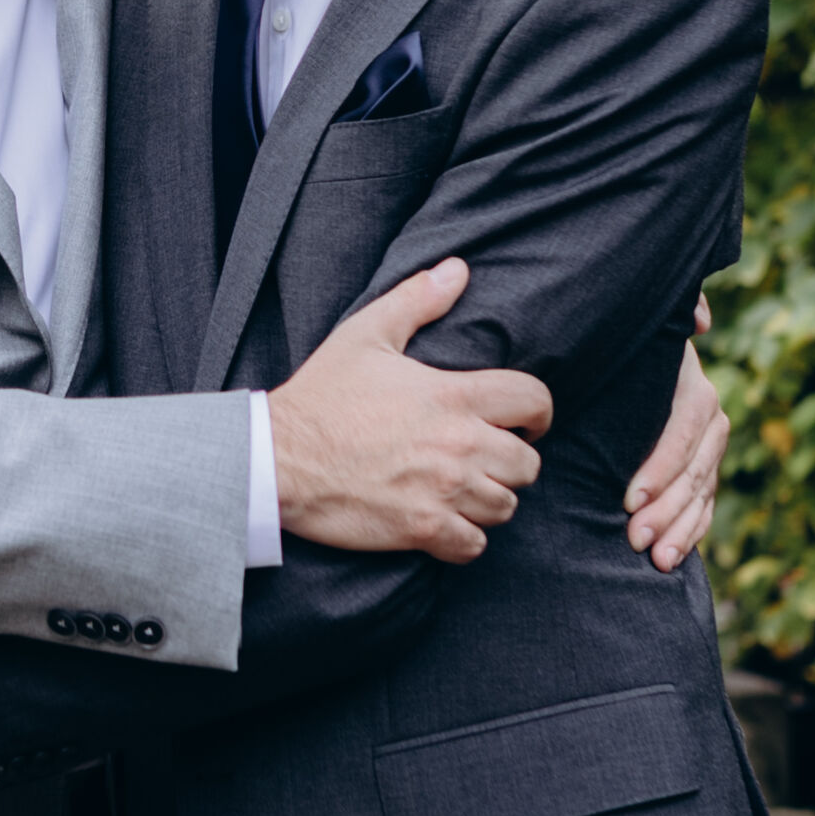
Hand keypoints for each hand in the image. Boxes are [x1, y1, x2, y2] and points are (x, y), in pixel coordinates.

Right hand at [269, 259, 551, 563]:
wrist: (277, 457)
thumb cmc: (322, 396)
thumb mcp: (365, 335)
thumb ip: (417, 301)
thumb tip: (457, 269)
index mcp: (454, 395)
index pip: (534, 401)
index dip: (537, 412)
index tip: (525, 422)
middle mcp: (459, 444)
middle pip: (528, 464)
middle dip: (512, 462)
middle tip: (486, 460)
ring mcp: (443, 491)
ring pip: (505, 506)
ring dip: (489, 500)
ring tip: (464, 492)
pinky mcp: (422, 529)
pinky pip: (474, 546)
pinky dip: (465, 539)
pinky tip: (445, 524)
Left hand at [624, 297, 726, 570]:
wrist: (619, 369)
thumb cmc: (616, 349)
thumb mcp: (634, 331)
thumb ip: (671, 314)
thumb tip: (701, 320)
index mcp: (691, 383)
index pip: (686, 426)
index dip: (663, 464)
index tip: (631, 497)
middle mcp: (708, 416)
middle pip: (695, 467)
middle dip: (668, 507)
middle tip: (635, 538)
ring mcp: (708, 448)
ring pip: (702, 492)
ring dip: (681, 528)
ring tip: (656, 558)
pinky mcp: (701, 473)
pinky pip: (705, 506)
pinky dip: (691, 533)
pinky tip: (672, 559)